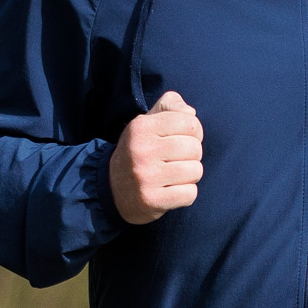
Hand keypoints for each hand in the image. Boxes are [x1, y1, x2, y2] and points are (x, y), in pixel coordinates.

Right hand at [109, 90, 203, 224]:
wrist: (112, 189)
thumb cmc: (139, 151)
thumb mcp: (147, 123)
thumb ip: (169, 107)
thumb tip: (190, 112)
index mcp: (141, 127)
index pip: (190, 122)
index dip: (194, 132)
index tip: (183, 140)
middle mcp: (142, 150)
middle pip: (195, 148)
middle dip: (193, 156)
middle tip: (177, 161)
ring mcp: (146, 177)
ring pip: (195, 171)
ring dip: (190, 176)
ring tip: (174, 176)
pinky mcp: (151, 200)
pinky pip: (190, 194)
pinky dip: (186, 194)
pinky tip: (172, 191)